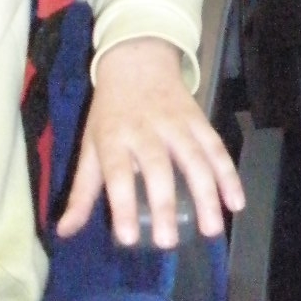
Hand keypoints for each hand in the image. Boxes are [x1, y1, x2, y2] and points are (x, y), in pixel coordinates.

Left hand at [56, 37, 243, 247]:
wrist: (138, 59)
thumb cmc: (111, 111)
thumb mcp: (90, 145)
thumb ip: (82, 191)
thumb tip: (64, 232)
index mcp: (114, 137)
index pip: (117, 174)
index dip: (122, 204)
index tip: (128, 238)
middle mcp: (146, 129)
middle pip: (158, 167)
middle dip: (164, 204)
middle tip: (168, 241)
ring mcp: (177, 122)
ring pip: (195, 157)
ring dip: (207, 192)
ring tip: (211, 228)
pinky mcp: (199, 117)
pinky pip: (217, 147)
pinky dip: (229, 173)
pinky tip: (235, 200)